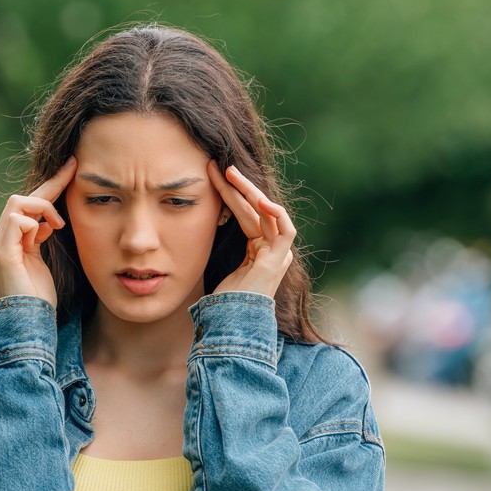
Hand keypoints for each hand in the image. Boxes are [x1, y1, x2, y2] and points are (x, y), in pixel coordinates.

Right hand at [0, 157, 76, 307]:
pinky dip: (34, 224)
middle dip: (51, 186)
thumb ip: (39, 236)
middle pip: (21, 199)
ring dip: (42, 208)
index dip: (50, 185)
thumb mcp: (41, 259)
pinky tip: (44, 236)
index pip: (26, 206)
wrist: (30, 322)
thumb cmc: (38, 298)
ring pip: (17, 203)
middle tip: (73, 174)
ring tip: (57, 226)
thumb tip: (46, 220)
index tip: (71, 166)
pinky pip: (17, 219)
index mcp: (5, 240)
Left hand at [207, 161, 295, 298]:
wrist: (231, 324)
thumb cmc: (223, 301)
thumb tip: (206, 226)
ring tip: (229, 173)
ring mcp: (277, 254)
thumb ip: (221, 247)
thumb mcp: (219, 266)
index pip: (246, 213)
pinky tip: (259, 200)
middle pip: (255, 209)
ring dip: (248, 191)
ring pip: (266, 213)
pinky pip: (284, 231)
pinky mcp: (277, 261)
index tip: (212, 178)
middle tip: (217, 166)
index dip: (230, 194)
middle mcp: (272, 249)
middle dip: (236, 186)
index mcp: (259, 250)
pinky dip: (276, 214)